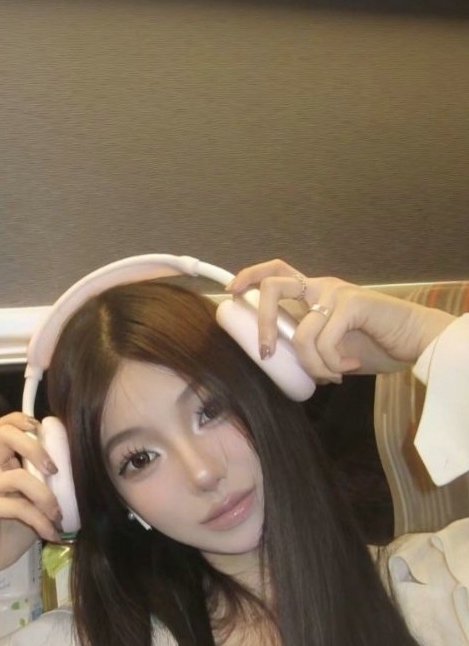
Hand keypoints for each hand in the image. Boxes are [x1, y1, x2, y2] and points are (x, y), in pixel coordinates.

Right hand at [0, 412, 62, 589]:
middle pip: (3, 434)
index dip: (21, 420)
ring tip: (58, 516)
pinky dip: (40, 520)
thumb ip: (44, 492)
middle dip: (34, 446)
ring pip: (18, 475)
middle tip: (54, 471)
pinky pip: (17, 506)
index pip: (2, 428)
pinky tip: (50, 535)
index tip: (45, 432)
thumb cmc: (3, 538)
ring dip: (46, 496)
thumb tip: (78, 482)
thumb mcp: (32, 510)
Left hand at [227, 259, 454, 382]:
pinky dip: (331, 363)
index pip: (275, 270)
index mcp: (312, 293)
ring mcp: (336, 293)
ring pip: (300, 332)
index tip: (230, 291)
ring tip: (333, 374)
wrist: (414, 341)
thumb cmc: (374, 343)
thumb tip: (280, 361)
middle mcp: (320, 287)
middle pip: (273, 286)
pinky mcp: (352, 304)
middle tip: (267, 353)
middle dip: (261, 322)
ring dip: (312, 365)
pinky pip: (323, 341)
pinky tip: (349, 367)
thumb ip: (307, 345)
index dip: (250, 276)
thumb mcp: (329, 346)